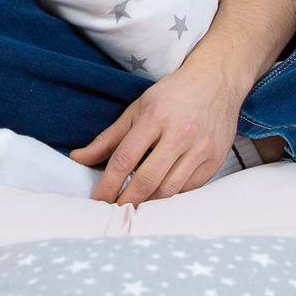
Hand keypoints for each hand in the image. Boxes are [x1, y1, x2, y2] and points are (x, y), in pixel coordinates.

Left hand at [70, 62, 247, 204]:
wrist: (216, 81)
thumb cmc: (172, 95)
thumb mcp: (137, 109)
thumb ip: (108, 137)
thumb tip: (78, 158)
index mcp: (155, 117)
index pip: (125, 158)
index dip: (108, 184)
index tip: (97, 201)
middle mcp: (180, 134)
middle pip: (147, 179)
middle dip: (127, 200)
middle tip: (114, 214)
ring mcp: (201, 148)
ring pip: (170, 189)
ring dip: (149, 203)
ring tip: (134, 209)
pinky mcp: (216, 160)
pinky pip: (189, 189)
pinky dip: (172, 197)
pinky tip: (159, 198)